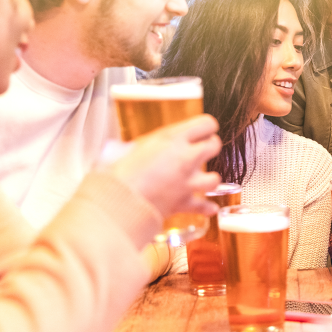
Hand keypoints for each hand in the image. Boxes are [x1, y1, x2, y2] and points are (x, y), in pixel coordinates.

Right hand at [99, 115, 221, 217]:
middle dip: (209, 147)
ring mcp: (187, 181)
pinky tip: (209, 206)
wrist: (116, 200)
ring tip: (201, 178)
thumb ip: (144, 144)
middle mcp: (185, 158)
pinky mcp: (184, 202)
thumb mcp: (130, 146)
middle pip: (215, 146)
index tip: (202, 131)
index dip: (205, 127)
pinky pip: (203, 206)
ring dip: (209, 178)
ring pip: (215, 178)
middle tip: (200, 150)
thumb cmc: (118, 172)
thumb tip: (136, 145)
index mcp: (172, 139)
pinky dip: (206, 207)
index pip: (206, 124)